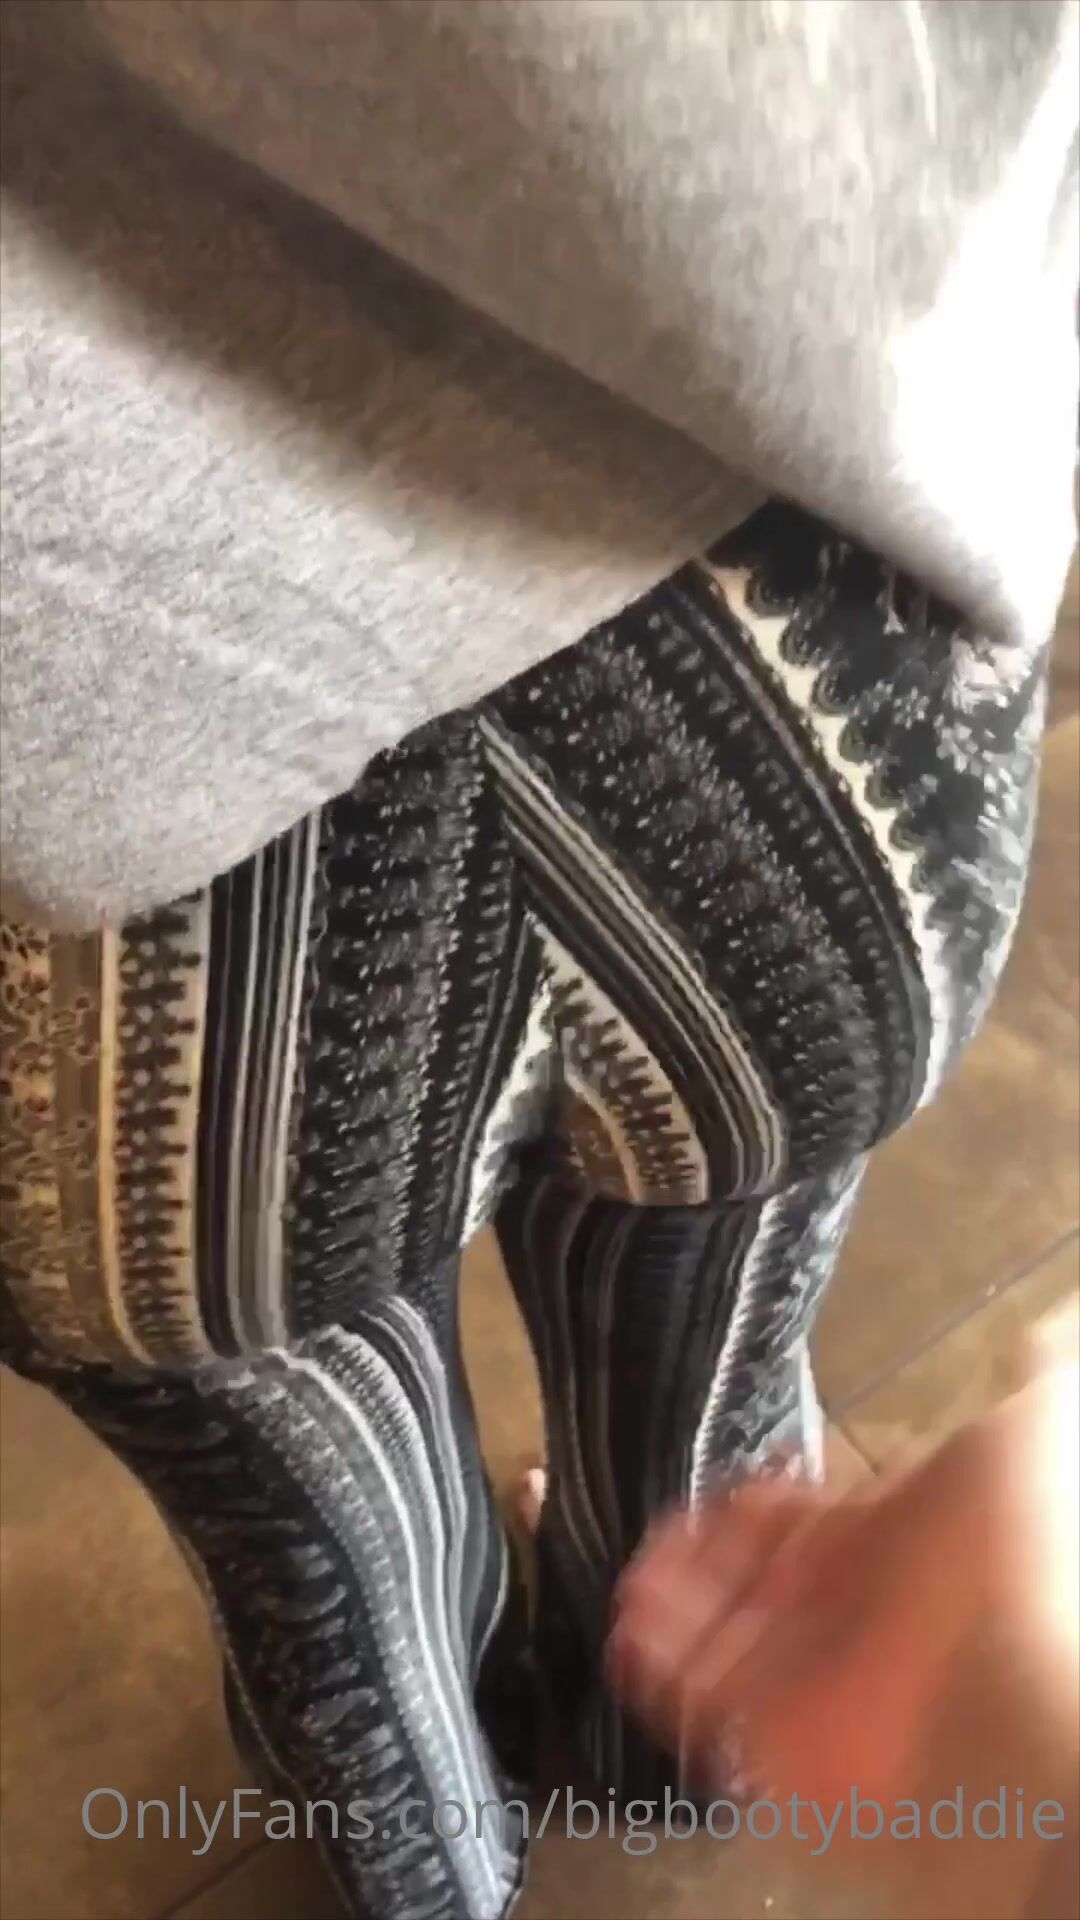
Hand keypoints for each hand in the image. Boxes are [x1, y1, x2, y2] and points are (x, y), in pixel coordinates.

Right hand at [608, 1301, 1078, 1812]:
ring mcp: (813, 1674)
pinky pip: (703, 1702)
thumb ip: (1034, 1385)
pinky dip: (661, 1672)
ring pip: (723, 1636)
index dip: (760, 1507)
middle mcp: (854, 1611)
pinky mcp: (774, 1733)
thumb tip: (1048, 1329)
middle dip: (702, 1559)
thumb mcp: (1030, 1438)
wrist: (1000, 1684)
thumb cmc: (1008, 1553)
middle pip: (758, 1583)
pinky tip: (631, 1635)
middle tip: (658, 1540)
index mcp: (897, 1547)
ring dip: (673, 1608)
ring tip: (633, 1586)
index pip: (812, 1525)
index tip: (723, 1491)